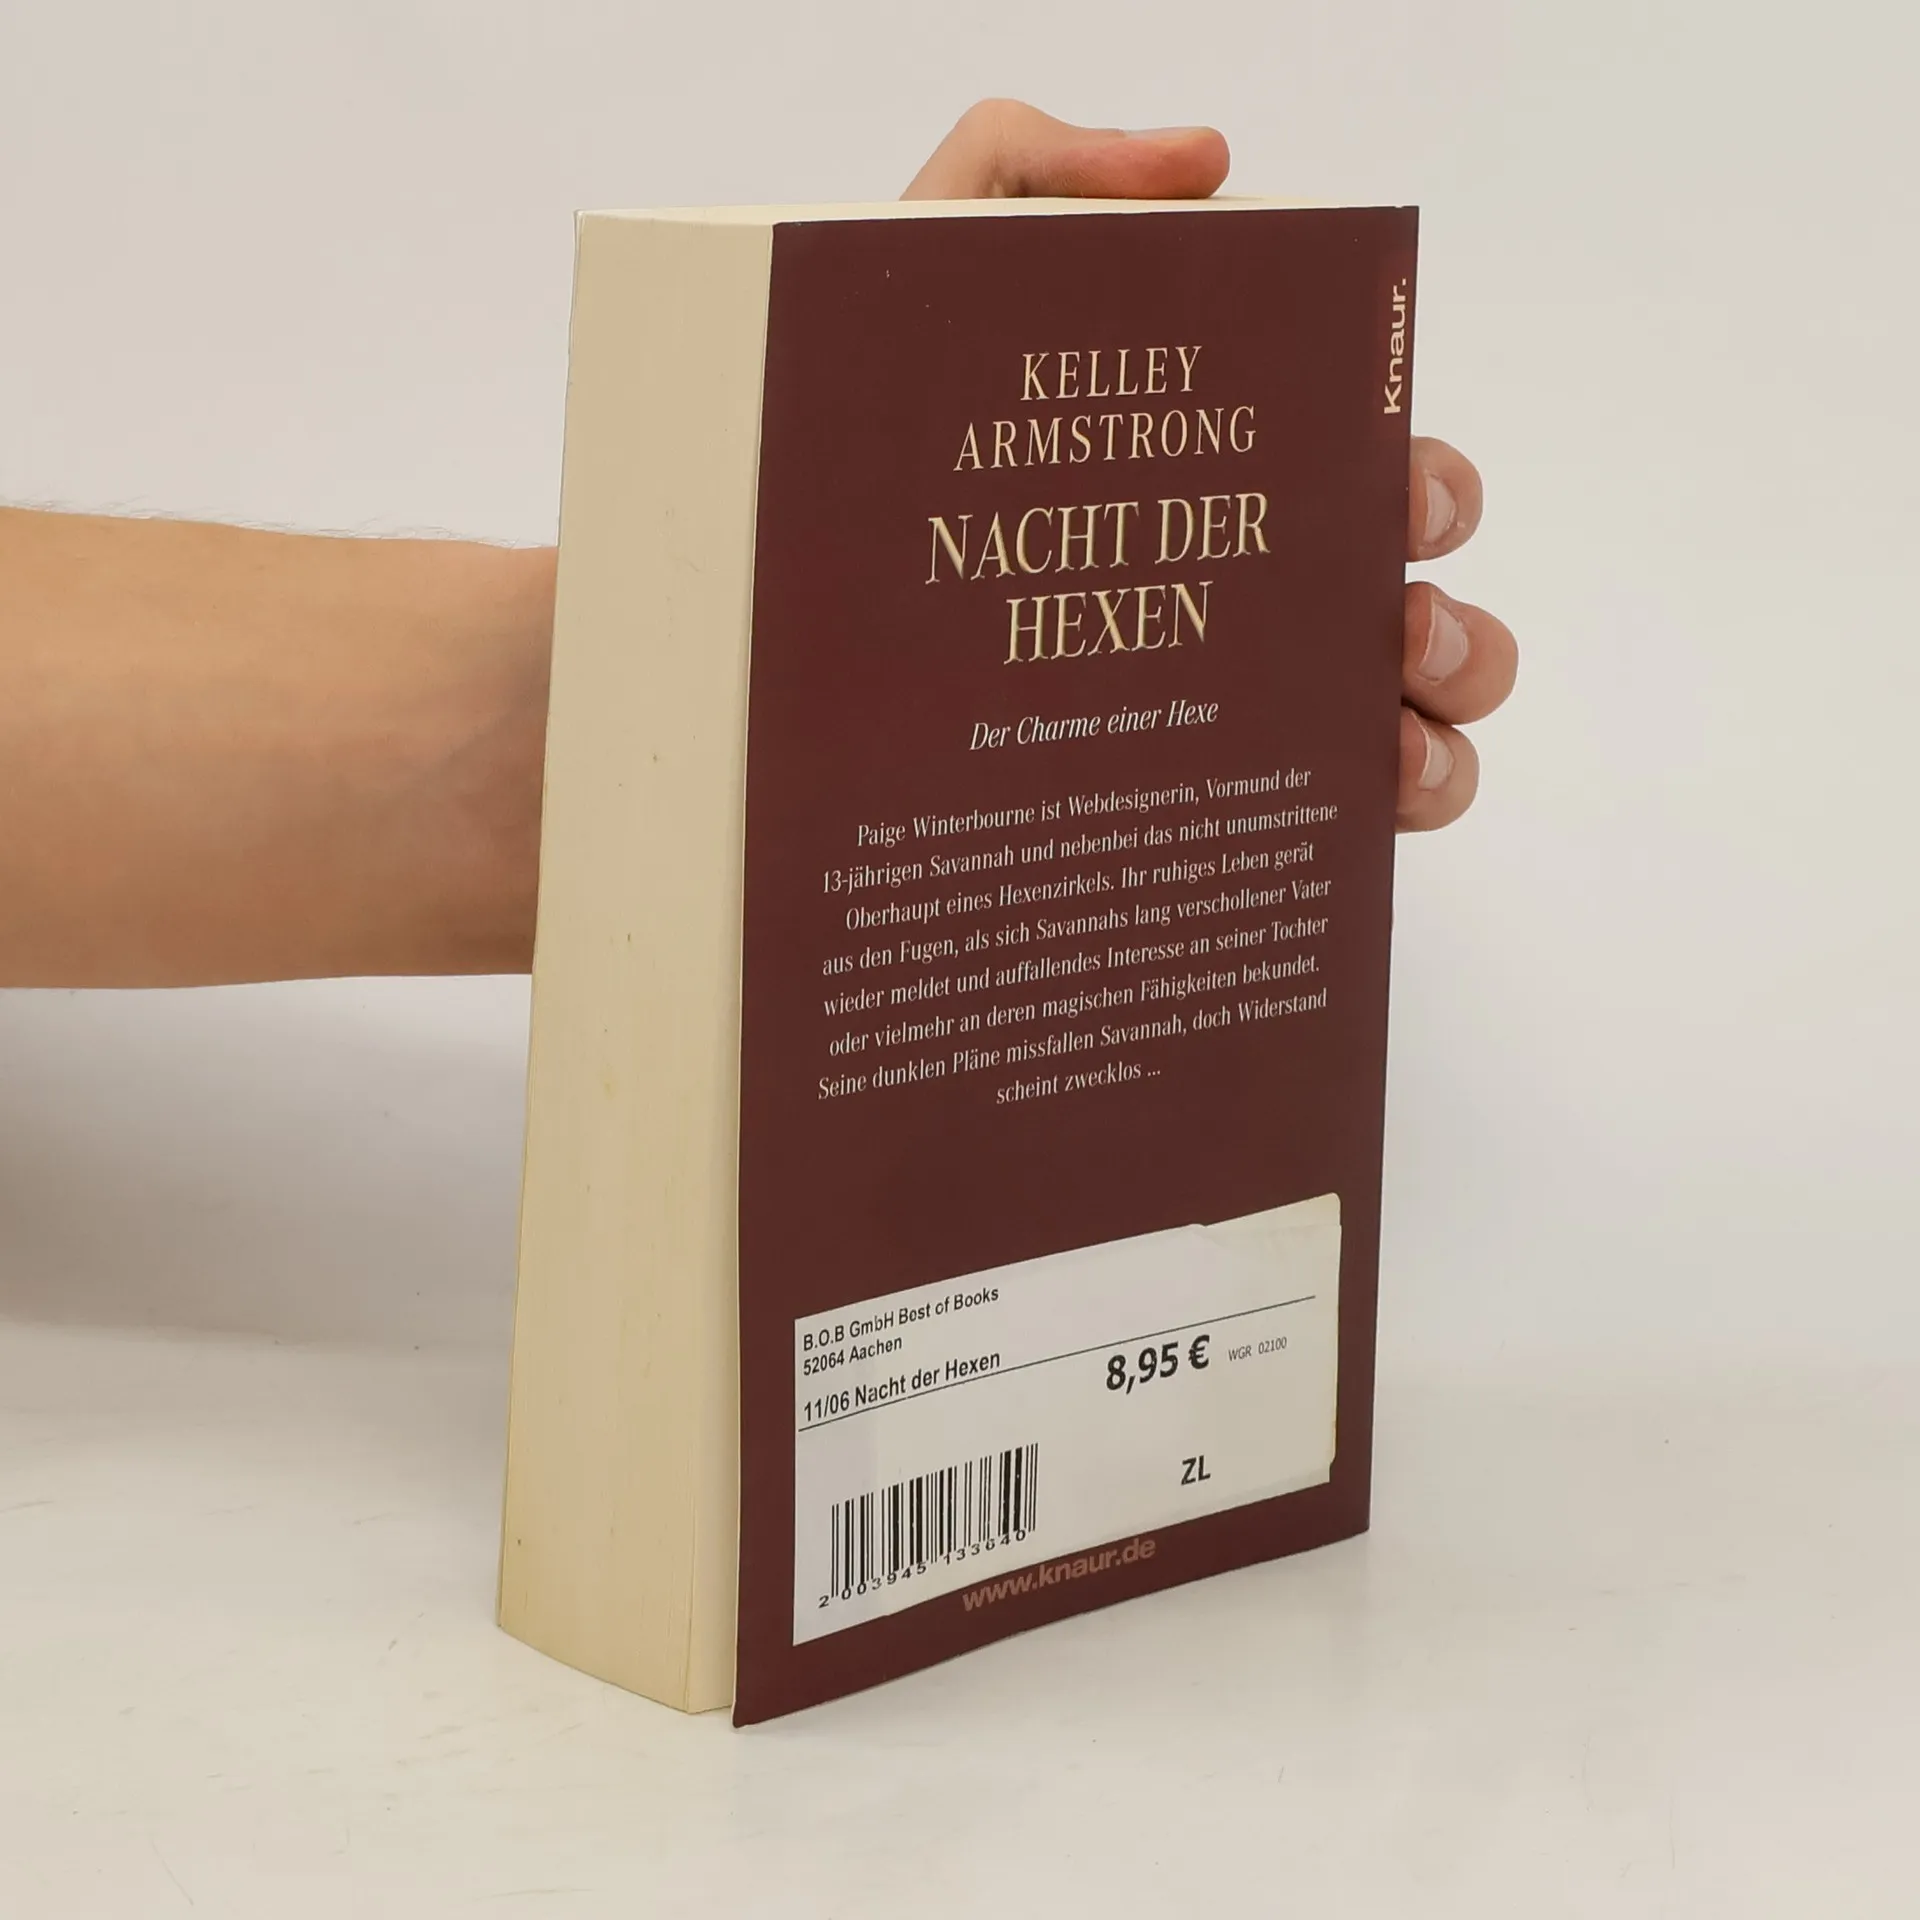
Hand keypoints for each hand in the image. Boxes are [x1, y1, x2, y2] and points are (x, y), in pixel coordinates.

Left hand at [905, 100, 1515, 832]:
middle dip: (1452, 632)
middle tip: (1395, 630)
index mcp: (1220, 493)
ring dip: (1435, 752)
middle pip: (1418, 631)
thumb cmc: (838, 451)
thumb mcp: (922, 277)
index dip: (1418, 489)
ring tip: (1382, 739)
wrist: (738, 607)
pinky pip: (1301, 854)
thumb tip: (1207, 165)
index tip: (1392, 501)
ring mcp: (1216, 731)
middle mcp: (1240, 615)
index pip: (1370, 487)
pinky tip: (1309, 841)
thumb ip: (1046, 178)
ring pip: (1402, 756)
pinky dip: (1351, 848)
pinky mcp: (1166, 826)